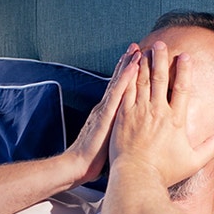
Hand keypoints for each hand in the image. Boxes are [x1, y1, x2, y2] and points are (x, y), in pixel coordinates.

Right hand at [63, 44, 140, 184]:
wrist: (76, 166)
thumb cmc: (92, 160)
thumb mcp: (108, 143)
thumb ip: (116, 134)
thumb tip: (129, 134)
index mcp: (107, 114)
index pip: (119, 90)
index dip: (126, 74)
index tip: (135, 60)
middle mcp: (106, 107)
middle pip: (119, 81)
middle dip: (127, 63)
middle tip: (136, 47)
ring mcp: (105, 109)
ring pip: (119, 82)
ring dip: (127, 65)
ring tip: (135, 49)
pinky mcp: (106, 115)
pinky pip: (119, 93)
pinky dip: (125, 78)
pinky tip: (133, 67)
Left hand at [109, 40, 213, 188]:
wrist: (137, 177)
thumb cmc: (164, 172)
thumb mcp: (192, 162)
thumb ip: (208, 148)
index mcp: (176, 120)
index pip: (182, 89)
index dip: (185, 70)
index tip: (185, 56)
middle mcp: (158, 111)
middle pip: (161, 79)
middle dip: (162, 59)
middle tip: (162, 44)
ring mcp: (139, 112)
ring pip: (143, 81)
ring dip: (145, 63)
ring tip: (146, 49)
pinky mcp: (123, 116)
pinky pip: (127, 91)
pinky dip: (129, 76)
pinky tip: (129, 66)